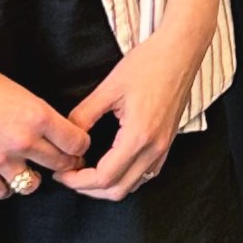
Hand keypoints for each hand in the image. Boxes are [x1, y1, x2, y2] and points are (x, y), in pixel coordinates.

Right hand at [0, 60, 92, 202]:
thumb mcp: (20, 92)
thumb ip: (38, 115)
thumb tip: (54, 132)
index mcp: (38, 115)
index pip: (77, 142)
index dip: (80, 146)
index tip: (76, 146)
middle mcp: (23, 140)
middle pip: (60, 164)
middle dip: (65, 163)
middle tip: (62, 161)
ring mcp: (0, 158)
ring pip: (32, 185)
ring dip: (34, 178)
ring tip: (29, 170)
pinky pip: (1, 192)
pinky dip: (5, 187)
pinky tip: (4, 178)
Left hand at [56, 29, 208, 199]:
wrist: (180, 52)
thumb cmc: (149, 63)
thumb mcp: (109, 88)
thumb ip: (84, 115)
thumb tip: (67, 137)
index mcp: (138, 136)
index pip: (104, 177)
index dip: (78, 181)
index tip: (61, 173)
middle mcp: (154, 148)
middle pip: (118, 190)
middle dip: (89, 188)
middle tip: (69, 175)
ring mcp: (164, 147)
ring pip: (133, 185)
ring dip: (107, 186)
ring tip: (85, 171)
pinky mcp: (167, 143)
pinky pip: (146, 174)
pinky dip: (125, 178)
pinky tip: (111, 165)